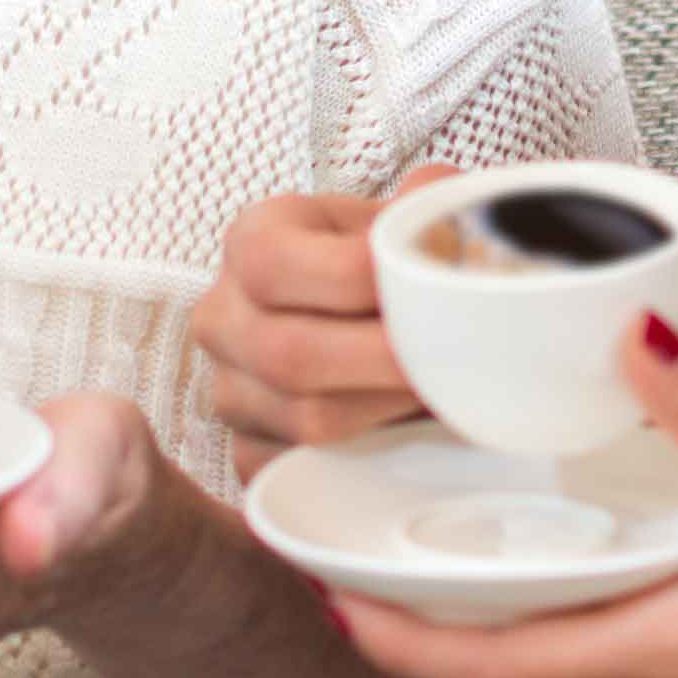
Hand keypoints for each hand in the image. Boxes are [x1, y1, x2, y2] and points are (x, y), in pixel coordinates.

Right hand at [191, 162, 454, 480]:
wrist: (339, 315)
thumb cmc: (368, 265)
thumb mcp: (388, 218)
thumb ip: (423, 204)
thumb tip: (439, 204)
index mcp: (250, 243)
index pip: (281, 264)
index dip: (364, 281)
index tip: (434, 290)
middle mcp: (221, 318)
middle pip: (291, 354)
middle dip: (386, 361)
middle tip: (457, 359)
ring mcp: (228, 391)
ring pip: (305, 421)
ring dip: (389, 412)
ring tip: (445, 393)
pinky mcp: (247, 451)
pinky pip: (302, 473)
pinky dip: (366, 459)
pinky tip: (412, 434)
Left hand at [328, 315, 677, 677]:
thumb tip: (629, 334)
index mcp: (659, 663)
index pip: (486, 674)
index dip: (395, 638)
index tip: (330, 587)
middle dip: (422, 634)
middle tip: (361, 563)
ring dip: (491, 641)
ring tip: (447, 563)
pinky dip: (559, 646)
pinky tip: (567, 588)